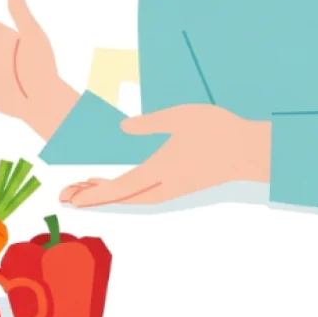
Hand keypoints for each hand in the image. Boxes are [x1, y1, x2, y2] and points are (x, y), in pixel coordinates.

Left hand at [59, 104, 271, 206]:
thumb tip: (123, 129)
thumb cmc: (218, 131)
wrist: (251, 152)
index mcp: (162, 169)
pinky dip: (125, 191)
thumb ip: (150, 123)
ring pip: (133, 197)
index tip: (73, 199)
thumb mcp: (180, 117)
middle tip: (66, 195)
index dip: (95, 194)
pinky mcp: (180, 186)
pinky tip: (116, 184)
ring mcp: (174, 188)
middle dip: (92, 197)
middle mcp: (165, 185)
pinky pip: (145, 193)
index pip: (121, 187)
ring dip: (108, 194)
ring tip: (85, 186)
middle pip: (122, 197)